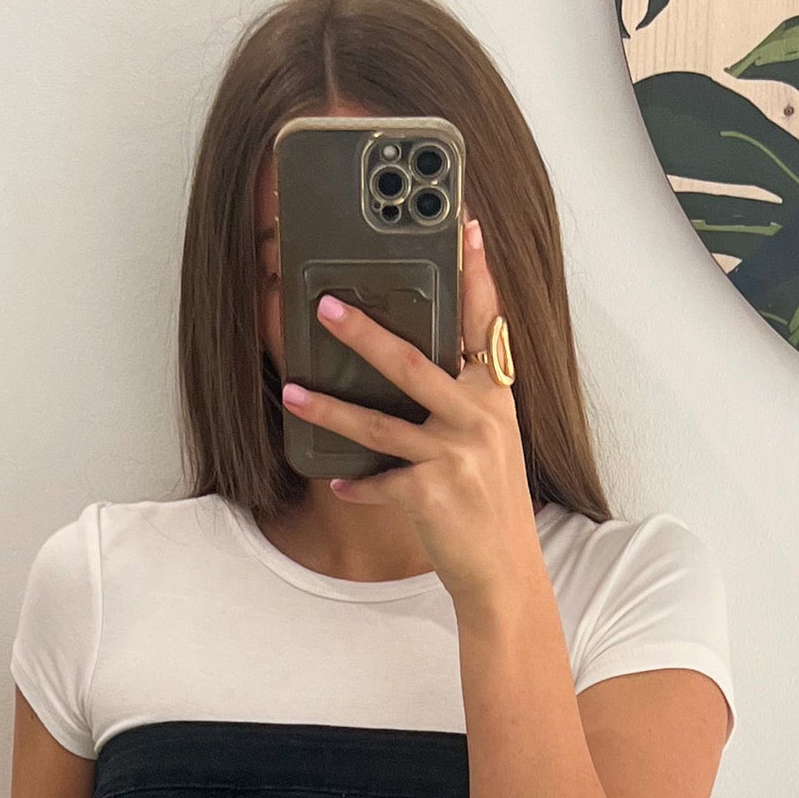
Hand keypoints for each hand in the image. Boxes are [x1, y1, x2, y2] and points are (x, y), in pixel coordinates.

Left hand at [279, 216, 544, 612]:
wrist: (503, 572)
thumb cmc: (490, 506)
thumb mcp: (491, 442)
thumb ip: (464, 400)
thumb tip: (412, 365)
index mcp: (495, 397)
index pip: (486, 323)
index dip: (476, 273)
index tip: (465, 225)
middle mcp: (479, 418)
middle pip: (414, 362)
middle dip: (364, 332)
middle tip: (325, 306)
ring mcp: (456, 455)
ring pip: (380, 423)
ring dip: (330, 409)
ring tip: (294, 392)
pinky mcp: (433, 494)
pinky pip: (378, 481)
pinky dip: (355, 485)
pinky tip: (336, 483)